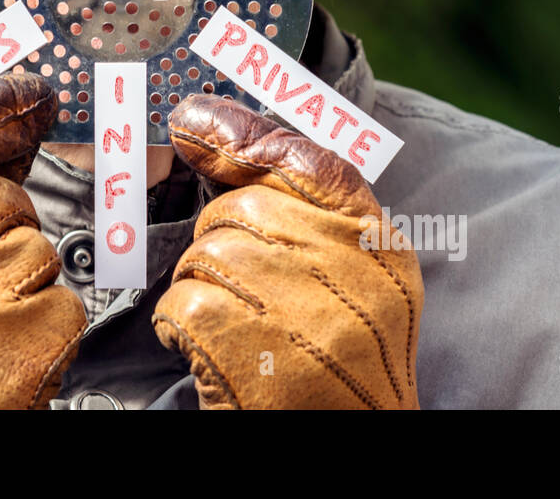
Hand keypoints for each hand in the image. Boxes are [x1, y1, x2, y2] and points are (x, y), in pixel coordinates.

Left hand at [152, 94, 422, 408]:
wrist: (357, 442)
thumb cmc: (346, 367)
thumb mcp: (355, 283)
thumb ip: (304, 210)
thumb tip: (212, 131)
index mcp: (380, 250)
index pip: (309, 161)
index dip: (241, 133)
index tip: (191, 118)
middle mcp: (347, 270)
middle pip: (242, 208)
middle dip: (221, 242)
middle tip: (241, 292)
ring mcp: (296, 306)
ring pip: (206, 253)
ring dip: (201, 288)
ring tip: (234, 329)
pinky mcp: (243, 345)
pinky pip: (181, 304)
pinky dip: (179, 328)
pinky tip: (210, 350)